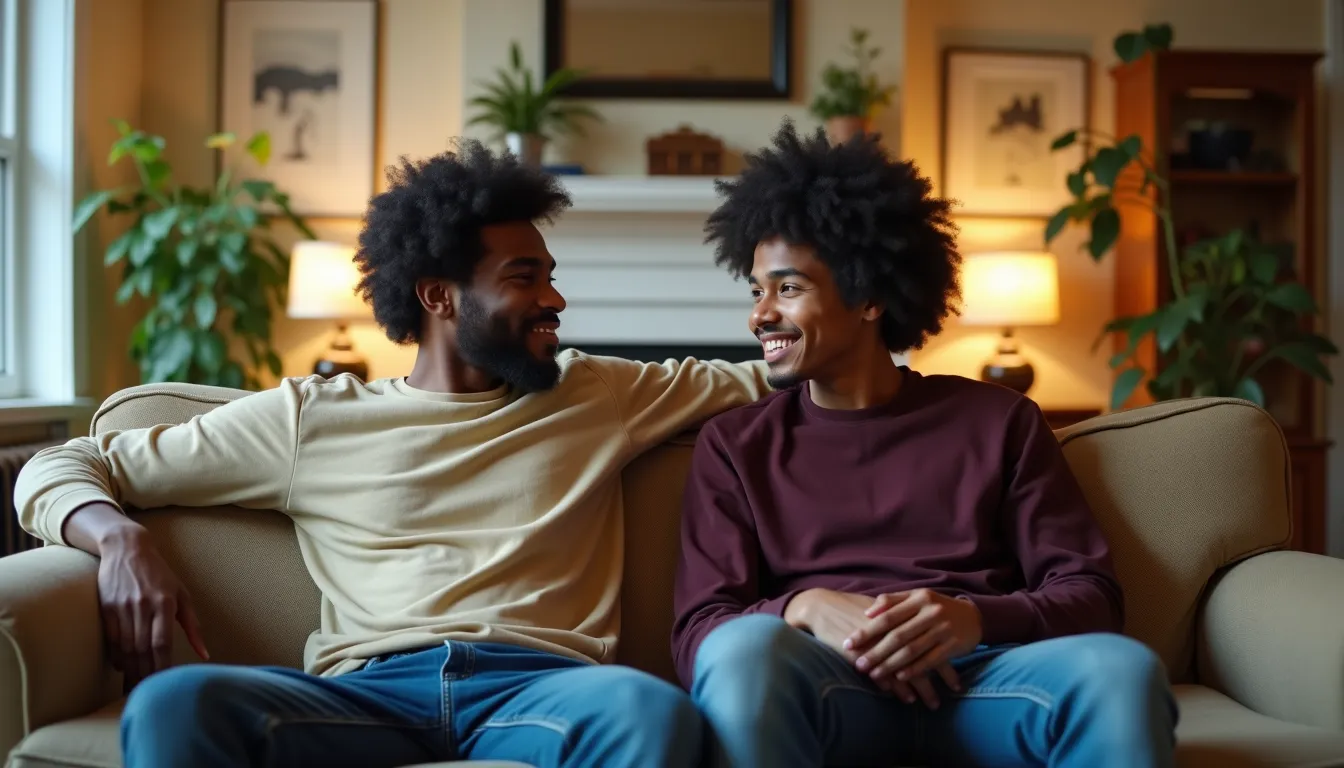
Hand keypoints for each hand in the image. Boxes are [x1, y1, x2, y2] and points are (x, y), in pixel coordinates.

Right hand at [97, 528, 208, 689]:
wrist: (127, 549)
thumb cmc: (160, 574)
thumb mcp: (182, 595)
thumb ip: (193, 626)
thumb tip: (205, 655)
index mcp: (164, 603)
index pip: (161, 643)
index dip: (161, 666)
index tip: (163, 683)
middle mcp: (142, 606)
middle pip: (142, 649)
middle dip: (145, 673)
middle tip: (147, 692)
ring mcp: (122, 607)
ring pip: (125, 647)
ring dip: (130, 669)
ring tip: (135, 686)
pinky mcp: (106, 607)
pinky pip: (111, 639)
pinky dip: (117, 656)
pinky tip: (123, 667)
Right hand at [785, 588, 947, 707]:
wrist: (822, 607)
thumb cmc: (851, 608)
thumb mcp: (879, 609)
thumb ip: (900, 618)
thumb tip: (920, 628)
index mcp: (903, 617)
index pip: (932, 639)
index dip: (947, 657)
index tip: (956, 674)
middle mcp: (896, 631)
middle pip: (925, 657)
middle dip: (941, 677)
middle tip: (953, 693)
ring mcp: (881, 645)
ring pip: (908, 670)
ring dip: (922, 689)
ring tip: (932, 703)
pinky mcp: (865, 655)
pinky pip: (886, 676)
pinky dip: (898, 689)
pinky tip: (907, 699)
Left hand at [845, 588, 980, 687]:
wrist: (973, 616)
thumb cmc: (936, 607)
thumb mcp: (916, 597)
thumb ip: (891, 601)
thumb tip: (867, 613)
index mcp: (918, 598)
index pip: (887, 617)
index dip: (866, 631)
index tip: (849, 643)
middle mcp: (930, 612)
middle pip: (898, 636)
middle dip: (876, 652)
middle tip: (858, 665)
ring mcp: (943, 629)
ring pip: (912, 650)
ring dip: (891, 665)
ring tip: (874, 675)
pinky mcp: (953, 645)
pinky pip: (930, 660)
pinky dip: (914, 670)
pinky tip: (900, 678)